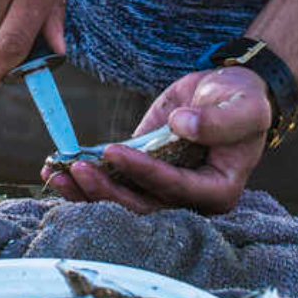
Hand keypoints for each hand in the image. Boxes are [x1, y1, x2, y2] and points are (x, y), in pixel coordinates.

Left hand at [44, 67, 272, 213]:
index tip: (114, 151)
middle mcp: (188, 197)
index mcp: (218, 189)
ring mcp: (161, 188)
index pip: (176, 189)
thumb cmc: (243, 100)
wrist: (229, 91)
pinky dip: (84, 178)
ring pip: (122, 201)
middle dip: (106, 192)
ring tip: (55, 174)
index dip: (144, 173)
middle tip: (78, 170)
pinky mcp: (141, 172)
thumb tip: (183, 125)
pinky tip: (55, 169)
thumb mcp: (243, 105)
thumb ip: (219, 120)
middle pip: (143, 207)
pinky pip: (112, 181)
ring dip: (87, 192)